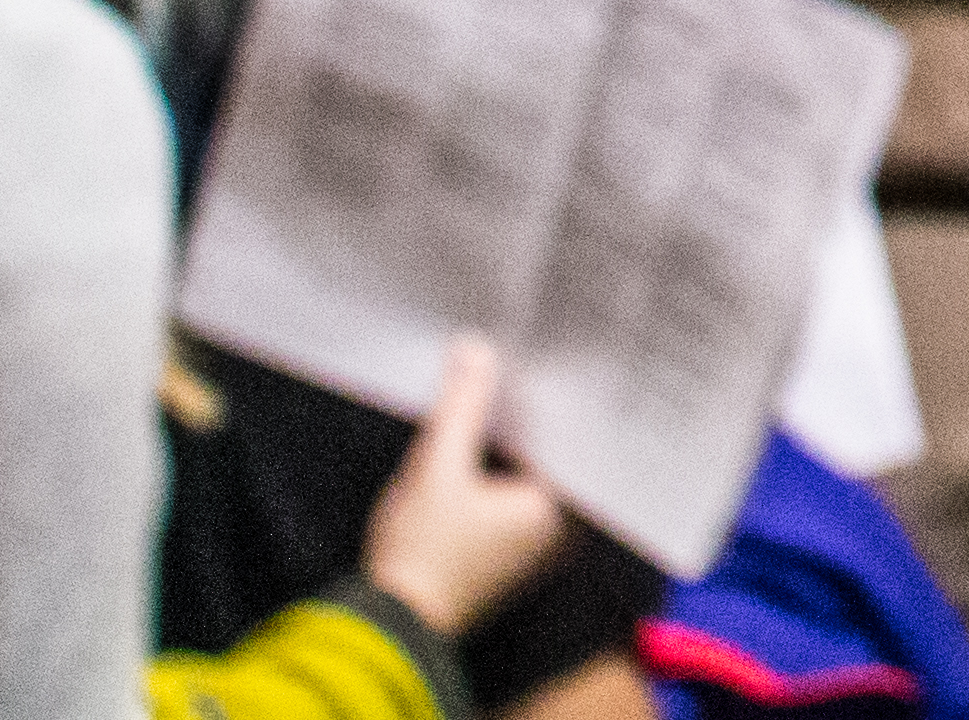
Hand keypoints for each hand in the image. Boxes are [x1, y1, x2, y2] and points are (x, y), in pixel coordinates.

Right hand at [360, 337, 565, 638]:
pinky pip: (522, 489)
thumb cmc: (419, 553)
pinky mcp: (512, 546)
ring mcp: (538, 541)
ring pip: (540, 468)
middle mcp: (562, 529)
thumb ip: (461, 408)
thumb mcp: (436, 469)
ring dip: (523, 433)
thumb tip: (475, 349)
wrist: (390, 621)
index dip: (564, 390)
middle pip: (560, 450)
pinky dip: (508, 461)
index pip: (578, 435)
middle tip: (534, 351)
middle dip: (542, 406)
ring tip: (510, 378)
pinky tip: (488, 429)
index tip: (558, 348)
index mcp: (559, 510)